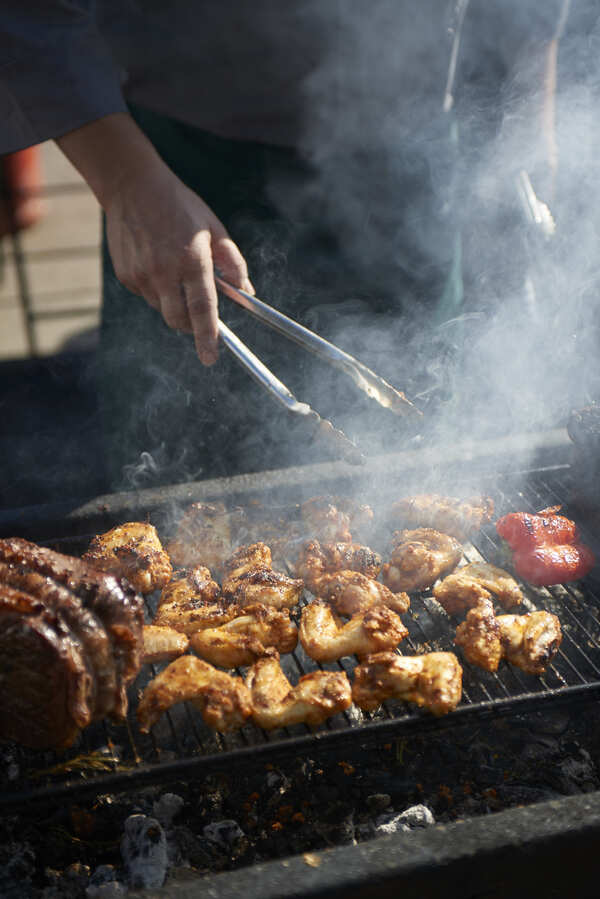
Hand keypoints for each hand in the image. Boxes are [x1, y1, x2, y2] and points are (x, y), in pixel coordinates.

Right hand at [104, 161, 252, 364]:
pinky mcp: (125, 276)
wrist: (130, 186)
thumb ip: (232, 262)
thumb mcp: (213, 228)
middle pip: (178, 320)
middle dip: (191, 325)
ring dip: (173, 302)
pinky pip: (146, 295)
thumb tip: (247, 292)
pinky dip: (156, 289)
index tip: (211, 357)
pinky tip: (155, 262)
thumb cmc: (179, 206)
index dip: (207, 336)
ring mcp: (141, 275)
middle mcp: (164, 271)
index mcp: (192, 259)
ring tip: (174, 268)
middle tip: (199, 314)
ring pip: (162, 308)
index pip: (202, 308)